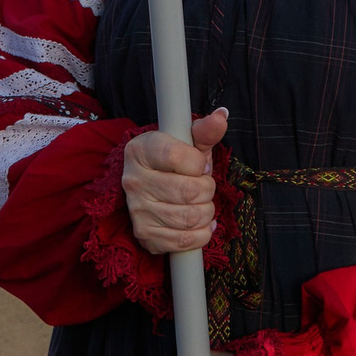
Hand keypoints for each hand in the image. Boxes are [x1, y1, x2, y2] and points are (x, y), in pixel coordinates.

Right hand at [122, 109, 227, 256]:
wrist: (149, 189)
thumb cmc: (172, 164)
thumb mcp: (186, 143)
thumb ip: (204, 131)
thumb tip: (222, 115)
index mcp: (140, 150)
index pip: (177, 157)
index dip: (199, 163)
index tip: (199, 165)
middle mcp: (134, 181)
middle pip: (190, 191)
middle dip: (207, 189)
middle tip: (204, 186)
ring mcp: (137, 210)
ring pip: (191, 217)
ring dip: (207, 211)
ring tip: (202, 204)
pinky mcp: (145, 235)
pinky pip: (185, 241)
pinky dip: (202, 233)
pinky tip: (200, 224)